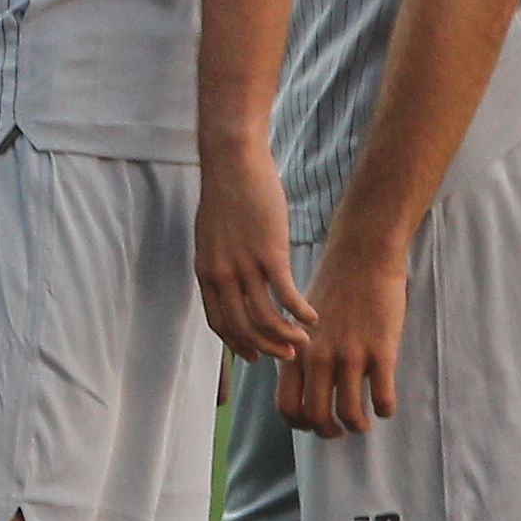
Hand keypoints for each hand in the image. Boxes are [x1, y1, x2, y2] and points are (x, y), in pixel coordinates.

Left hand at [197, 140, 315, 367]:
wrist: (232, 164)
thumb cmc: (226, 196)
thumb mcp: (213, 237)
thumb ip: (221, 263)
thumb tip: (231, 280)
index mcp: (207, 273)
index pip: (219, 323)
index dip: (237, 344)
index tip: (254, 356)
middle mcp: (222, 275)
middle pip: (242, 327)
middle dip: (264, 348)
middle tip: (285, 356)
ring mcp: (245, 266)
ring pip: (264, 317)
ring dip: (285, 336)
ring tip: (303, 343)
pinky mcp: (269, 253)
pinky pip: (285, 294)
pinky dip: (300, 312)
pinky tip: (313, 317)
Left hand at [285, 228, 403, 437]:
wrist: (362, 258)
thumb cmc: (332, 287)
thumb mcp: (300, 321)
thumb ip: (299, 352)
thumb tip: (302, 384)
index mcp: (295, 352)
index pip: (288, 407)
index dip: (301, 424)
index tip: (315, 424)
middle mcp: (318, 359)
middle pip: (317, 417)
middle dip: (329, 432)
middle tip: (341, 430)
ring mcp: (350, 356)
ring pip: (350, 413)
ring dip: (358, 425)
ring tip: (364, 422)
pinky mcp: (381, 351)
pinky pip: (383, 397)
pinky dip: (385, 409)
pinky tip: (385, 405)